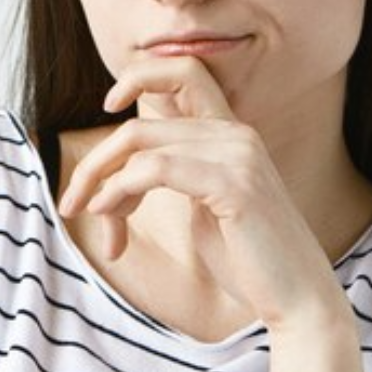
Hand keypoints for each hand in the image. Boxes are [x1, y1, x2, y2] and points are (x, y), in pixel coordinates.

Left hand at [55, 55, 345, 330]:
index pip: (185, 71)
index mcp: (231, 133)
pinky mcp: (234, 184)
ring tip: (90, 219)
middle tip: (71, 202)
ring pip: (139, 144)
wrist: (299, 300)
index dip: (140, 75)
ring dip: (101, 182)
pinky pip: (155, 170)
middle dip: (96, 163)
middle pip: (139, 125)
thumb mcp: (203, 208)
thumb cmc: (249, 260)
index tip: (107, 105)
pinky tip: (110, 217)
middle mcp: (236, 134)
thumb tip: (125, 170)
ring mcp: (238, 155)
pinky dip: (120, 191)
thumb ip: (175, 176)